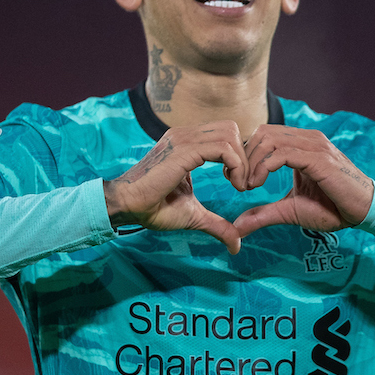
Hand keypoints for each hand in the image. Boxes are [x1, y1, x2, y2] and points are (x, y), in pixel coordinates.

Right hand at [103, 121, 247, 252]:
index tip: (239, 183)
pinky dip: (237, 165)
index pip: (226, 134)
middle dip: (245, 156)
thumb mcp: (194, 215)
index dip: (240, 156)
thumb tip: (236, 246)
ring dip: (243, 162)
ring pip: (231, 134)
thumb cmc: (154, 208)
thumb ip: (217, 224)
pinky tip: (233, 185)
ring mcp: (184, 138)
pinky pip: (224, 147)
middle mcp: (186, 135)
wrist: (129, 206)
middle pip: (233, 129)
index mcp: (188, 143)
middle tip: (242, 183)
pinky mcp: (184, 149)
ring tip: (238, 185)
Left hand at [233, 125, 373, 236]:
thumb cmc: (332, 208)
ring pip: (269, 140)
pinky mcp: (319, 158)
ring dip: (251, 163)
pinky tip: (257, 185)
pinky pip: (282, 154)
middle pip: (261, 133)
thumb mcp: (289, 211)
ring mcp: (314, 146)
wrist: (363, 212)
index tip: (235, 179)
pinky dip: (263, 168)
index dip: (244, 154)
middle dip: (244, 157)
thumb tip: (237, 226)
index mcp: (300, 144)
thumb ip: (263, 214)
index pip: (262, 135)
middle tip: (236, 182)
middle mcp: (306, 139)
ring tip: (246, 185)